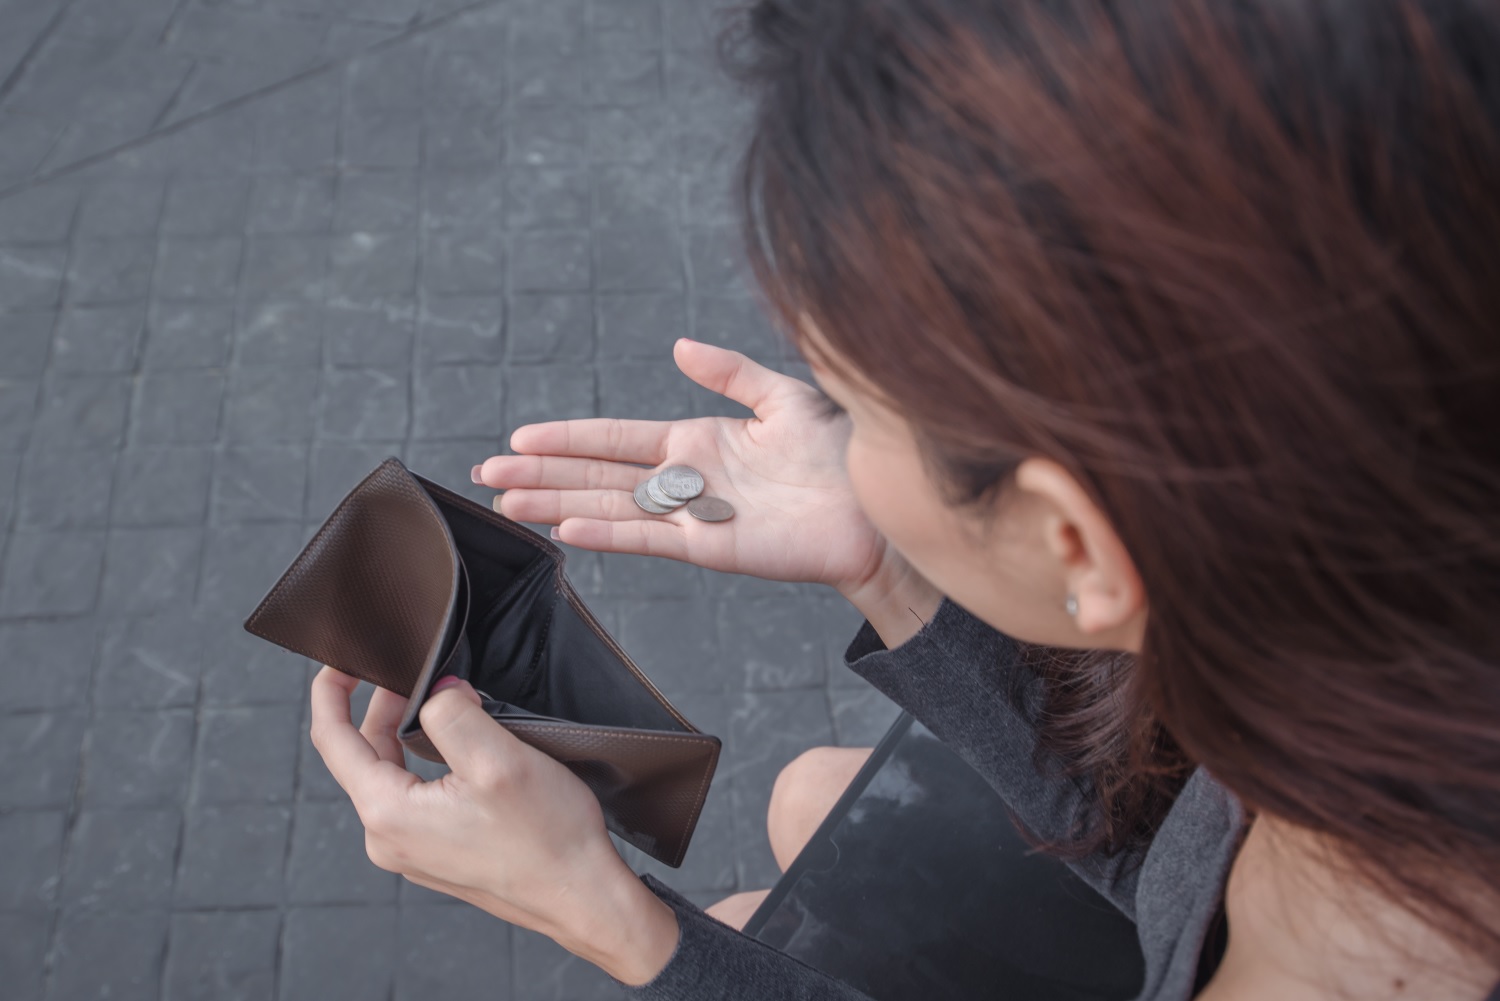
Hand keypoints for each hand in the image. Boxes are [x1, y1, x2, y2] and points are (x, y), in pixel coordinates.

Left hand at [308, 668, 679, 984]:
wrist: (582, 897)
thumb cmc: (548, 838)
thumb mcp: (497, 758)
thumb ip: (452, 713)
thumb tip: (436, 691)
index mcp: (388, 813)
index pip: (333, 740)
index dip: (331, 692)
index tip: (342, 660)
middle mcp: (387, 839)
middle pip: (363, 756)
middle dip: (382, 708)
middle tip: (414, 671)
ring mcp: (411, 852)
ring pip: (393, 775)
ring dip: (409, 736)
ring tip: (441, 703)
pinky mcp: (435, 856)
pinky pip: (415, 798)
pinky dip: (427, 764)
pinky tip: (459, 750)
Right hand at [479, 339, 912, 601]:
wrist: (876, 508)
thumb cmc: (839, 452)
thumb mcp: (781, 397)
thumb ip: (728, 373)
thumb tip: (680, 346)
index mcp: (697, 443)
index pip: (616, 438)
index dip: (567, 437)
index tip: (520, 435)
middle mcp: (685, 482)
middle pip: (598, 475)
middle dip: (541, 472)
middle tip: (486, 472)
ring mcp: (693, 517)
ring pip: (610, 506)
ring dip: (557, 503)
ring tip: (506, 500)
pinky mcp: (712, 547)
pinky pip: (650, 537)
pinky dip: (608, 532)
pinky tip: (568, 528)